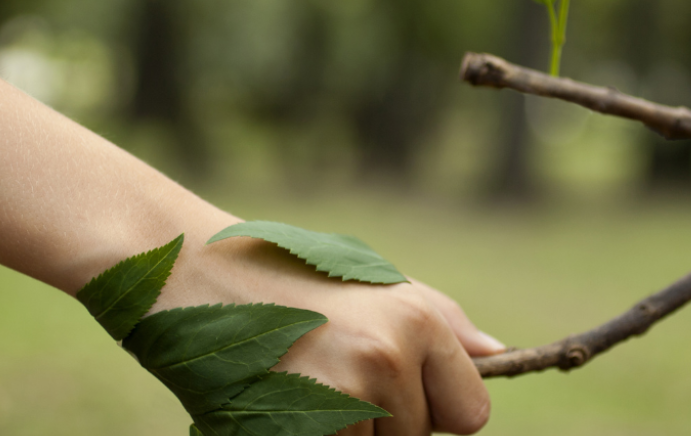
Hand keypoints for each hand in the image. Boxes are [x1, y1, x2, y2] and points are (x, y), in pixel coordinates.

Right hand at [155, 219, 505, 434]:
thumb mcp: (372, 283)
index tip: (399, 389)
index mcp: (417, 320)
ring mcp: (343, 397)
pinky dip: (310, 435)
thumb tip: (498, 355)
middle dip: (385, 422)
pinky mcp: (300, 427)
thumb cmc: (287, 275)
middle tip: (331, 372)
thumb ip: (439, 323)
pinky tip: (282, 399)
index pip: (471, 414)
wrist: (192, 270)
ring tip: (302, 381)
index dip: (436, 410)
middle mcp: (388, 357)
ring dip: (345, 433)